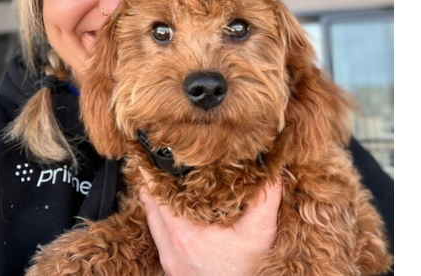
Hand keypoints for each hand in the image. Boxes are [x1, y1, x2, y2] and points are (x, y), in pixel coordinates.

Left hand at [138, 169, 281, 275]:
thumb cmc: (249, 270)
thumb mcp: (260, 232)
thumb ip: (265, 199)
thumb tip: (271, 169)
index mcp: (184, 234)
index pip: (157, 196)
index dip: (152, 174)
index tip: (149, 156)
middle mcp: (171, 249)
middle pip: (150, 209)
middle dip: (151, 186)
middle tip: (151, 163)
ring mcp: (170, 262)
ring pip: (153, 225)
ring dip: (154, 205)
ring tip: (157, 185)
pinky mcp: (174, 270)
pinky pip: (159, 240)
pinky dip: (160, 224)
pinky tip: (170, 215)